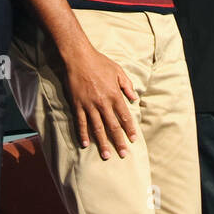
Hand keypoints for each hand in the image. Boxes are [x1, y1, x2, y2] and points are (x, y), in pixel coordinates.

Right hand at [61, 43, 138, 159]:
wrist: (79, 57)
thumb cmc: (100, 63)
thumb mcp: (119, 71)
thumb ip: (127, 86)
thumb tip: (135, 99)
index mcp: (115, 95)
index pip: (125, 117)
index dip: (129, 130)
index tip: (133, 140)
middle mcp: (103, 103)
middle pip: (113, 126)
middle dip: (119, 142)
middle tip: (123, 154)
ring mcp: (89, 105)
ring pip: (97, 128)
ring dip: (102, 143)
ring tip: (106, 155)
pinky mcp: (78, 104)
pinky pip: (81, 122)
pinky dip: (83, 134)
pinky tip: (85, 144)